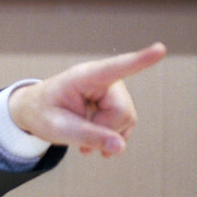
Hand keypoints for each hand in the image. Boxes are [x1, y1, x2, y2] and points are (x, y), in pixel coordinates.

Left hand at [8, 43, 165, 156]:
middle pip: (122, 111)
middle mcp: (104, 80)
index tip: (159, 49)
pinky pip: (126, 124)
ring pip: (126, 120)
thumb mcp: (57, 129)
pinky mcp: (117, 103)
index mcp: (84, 77)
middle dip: (103, 130)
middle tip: (80, 139)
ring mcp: (113, 91)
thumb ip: (87, 136)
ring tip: (84, 144)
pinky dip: (112, 137)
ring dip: (106, 135)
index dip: (139, 61)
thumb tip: (120, 147)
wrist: (37, 111)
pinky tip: (95, 144)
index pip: (115, 68)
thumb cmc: (42, 113)